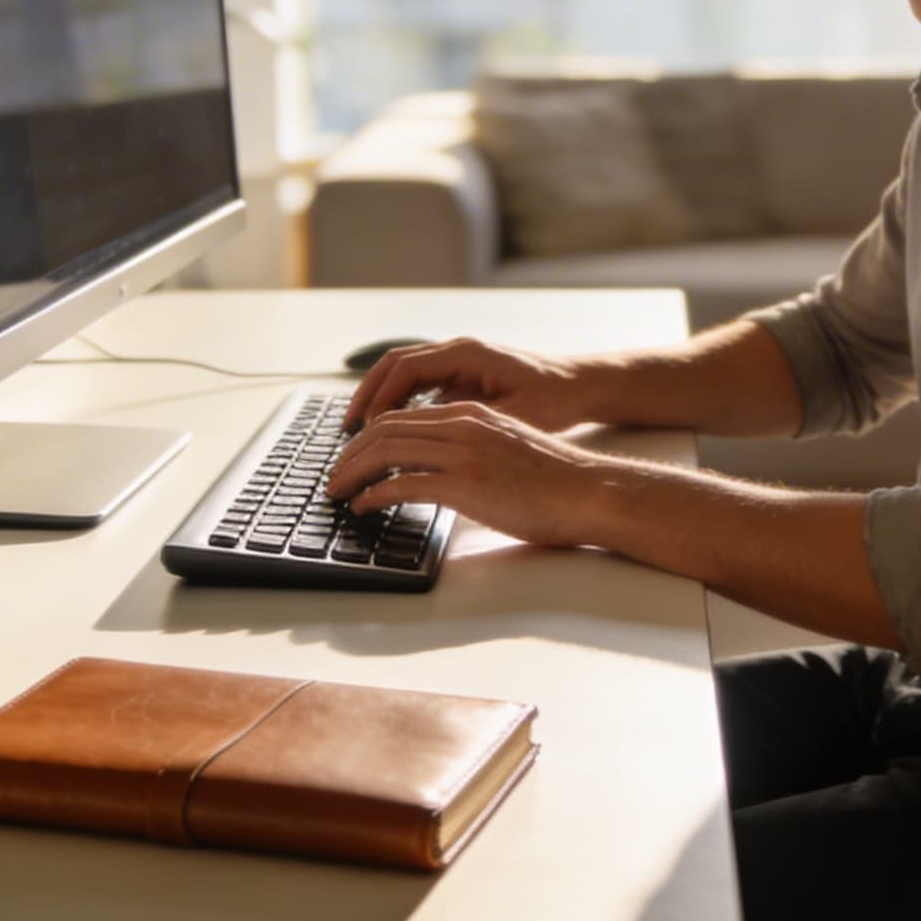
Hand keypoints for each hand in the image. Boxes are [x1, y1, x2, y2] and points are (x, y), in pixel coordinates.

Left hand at [324, 401, 611, 549]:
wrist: (588, 490)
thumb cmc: (554, 480)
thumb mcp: (505, 447)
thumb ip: (470, 449)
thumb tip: (439, 474)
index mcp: (471, 413)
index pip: (402, 415)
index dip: (367, 435)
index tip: (350, 456)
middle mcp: (462, 424)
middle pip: (385, 429)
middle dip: (349, 453)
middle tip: (332, 476)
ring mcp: (463, 453)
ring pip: (387, 451)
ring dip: (352, 472)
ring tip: (338, 491)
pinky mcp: (465, 484)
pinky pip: (403, 484)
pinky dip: (374, 494)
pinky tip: (365, 507)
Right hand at [342, 338, 594, 435]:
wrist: (580, 386)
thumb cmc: (554, 399)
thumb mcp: (513, 415)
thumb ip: (470, 419)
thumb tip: (427, 435)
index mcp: (467, 354)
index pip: (405, 368)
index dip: (378, 396)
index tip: (361, 426)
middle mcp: (458, 351)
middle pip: (395, 366)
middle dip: (367, 396)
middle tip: (348, 430)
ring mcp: (459, 361)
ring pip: (404, 374)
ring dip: (380, 400)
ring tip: (361, 433)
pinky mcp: (462, 375)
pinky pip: (420, 384)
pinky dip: (400, 403)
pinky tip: (391, 432)